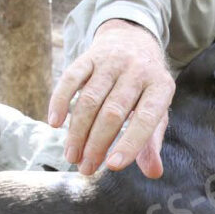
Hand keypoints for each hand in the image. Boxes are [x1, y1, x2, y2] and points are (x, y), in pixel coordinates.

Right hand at [48, 19, 174, 177]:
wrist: (132, 40)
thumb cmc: (145, 87)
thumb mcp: (157, 110)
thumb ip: (152, 142)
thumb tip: (154, 173)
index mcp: (160, 86)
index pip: (147, 118)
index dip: (130, 143)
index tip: (112, 166)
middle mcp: (138, 70)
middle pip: (113, 112)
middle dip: (96, 144)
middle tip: (85, 168)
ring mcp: (112, 61)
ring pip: (90, 100)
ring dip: (77, 131)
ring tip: (71, 156)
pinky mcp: (89, 56)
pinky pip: (71, 78)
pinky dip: (60, 101)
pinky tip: (54, 123)